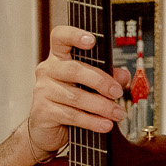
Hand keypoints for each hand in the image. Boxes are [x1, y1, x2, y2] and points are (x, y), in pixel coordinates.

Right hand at [26, 26, 129, 157]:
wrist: (49, 130)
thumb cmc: (71, 102)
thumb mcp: (91, 87)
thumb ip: (108, 77)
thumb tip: (123, 76)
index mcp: (59, 58)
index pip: (60, 37)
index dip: (74, 35)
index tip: (92, 40)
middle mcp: (47, 70)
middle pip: (74, 69)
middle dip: (101, 81)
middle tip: (118, 92)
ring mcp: (42, 90)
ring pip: (75, 96)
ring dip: (102, 106)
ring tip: (118, 113)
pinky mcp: (42, 111)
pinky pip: (71, 115)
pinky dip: (92, 121)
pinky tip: (105, 124)